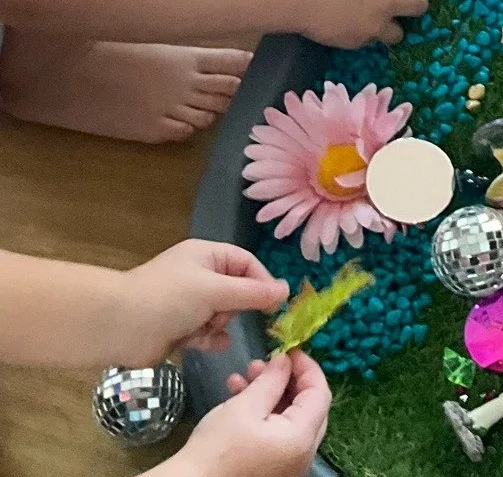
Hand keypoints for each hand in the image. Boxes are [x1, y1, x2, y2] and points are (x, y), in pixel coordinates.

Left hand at [120, 241, 287, 363]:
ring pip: (221, 314)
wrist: (116, 326)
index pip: (247, 264)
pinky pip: (205, 331)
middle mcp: (199, 276)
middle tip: (226, 317)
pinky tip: (209, 345)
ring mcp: (188, 302)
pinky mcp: (178, 327)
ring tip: (209, 331)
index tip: (275, 305)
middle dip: (235, 308)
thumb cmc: (168, 299)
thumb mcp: (215, 290)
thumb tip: (287, 290)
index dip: (262, 283)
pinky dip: (209, 338)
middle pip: (236, 291)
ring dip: (220, 325)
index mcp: (208, 256)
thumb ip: (252, 293)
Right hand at [166, 354, 330, 476]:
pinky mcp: (271, 470)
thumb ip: (272, 380)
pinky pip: (276, 435)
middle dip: (285, 380)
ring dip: (268, 394)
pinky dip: (262, 415)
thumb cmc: (216, 449)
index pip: (320, 393)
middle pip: (307, 406)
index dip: (307, 367)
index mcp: (302, 439)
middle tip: (263, 364)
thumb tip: (286, 360)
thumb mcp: (245, 407)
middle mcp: (302, 455)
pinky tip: (237, 397)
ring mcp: (287, 465)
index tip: (289, 349)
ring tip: (243, 376)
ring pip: (288, 419)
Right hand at [296, 0, 427, 47]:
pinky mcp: (359, 42)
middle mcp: (387, 1)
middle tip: (402, 7)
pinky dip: (363, 37)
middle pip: (420, 6)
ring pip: (398, 34)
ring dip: (389, 29)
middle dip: (414, 6)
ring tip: (373, 23)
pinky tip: (348, 28)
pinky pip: (369, 42)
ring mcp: (375, 24)